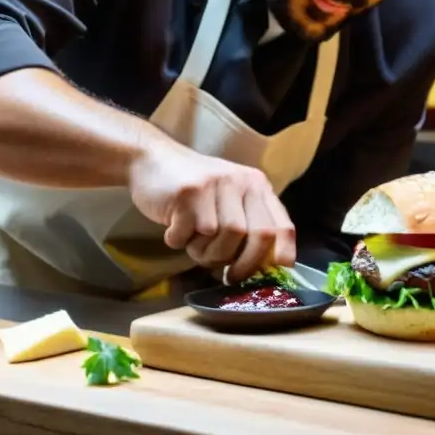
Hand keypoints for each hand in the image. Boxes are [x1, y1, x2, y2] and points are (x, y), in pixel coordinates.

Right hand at [128, 139, 295, 282]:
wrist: (151, 159)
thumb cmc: (193, 189)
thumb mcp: (229, 200)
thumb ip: (248, 226)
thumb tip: (262, 268)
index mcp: (257, 186)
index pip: (283, 226)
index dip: (282, 254)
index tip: (271, 275)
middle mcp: (241, 182)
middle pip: (258, 236)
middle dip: (245, 264)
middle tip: (230, 276)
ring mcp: (215, 185)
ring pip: (225, 239)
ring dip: (206, 252)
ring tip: (192, 242)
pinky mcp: (188, 193)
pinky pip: (190, 235)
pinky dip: (179, 241)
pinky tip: (173, 229)